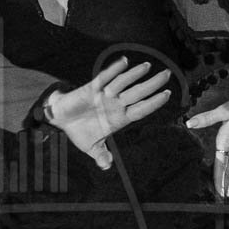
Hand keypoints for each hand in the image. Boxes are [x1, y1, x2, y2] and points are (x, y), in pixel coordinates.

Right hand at [45, 57, 172, 169]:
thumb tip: (106, 166)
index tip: (167, 94)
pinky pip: (104, 78)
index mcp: (120, 118)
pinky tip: (123, 62)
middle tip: (167, 74)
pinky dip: (113, 70)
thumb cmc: (79, 131)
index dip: (154, 103)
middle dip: (152, 84)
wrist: (61, 119)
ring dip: (134, 74)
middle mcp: (116, 104)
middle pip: (137, 93)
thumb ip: (100, 156)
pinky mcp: (91, 88)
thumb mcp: (91, 147)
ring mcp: (105, 95)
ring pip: (123, 83)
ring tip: (147, 66)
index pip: (141, 109)